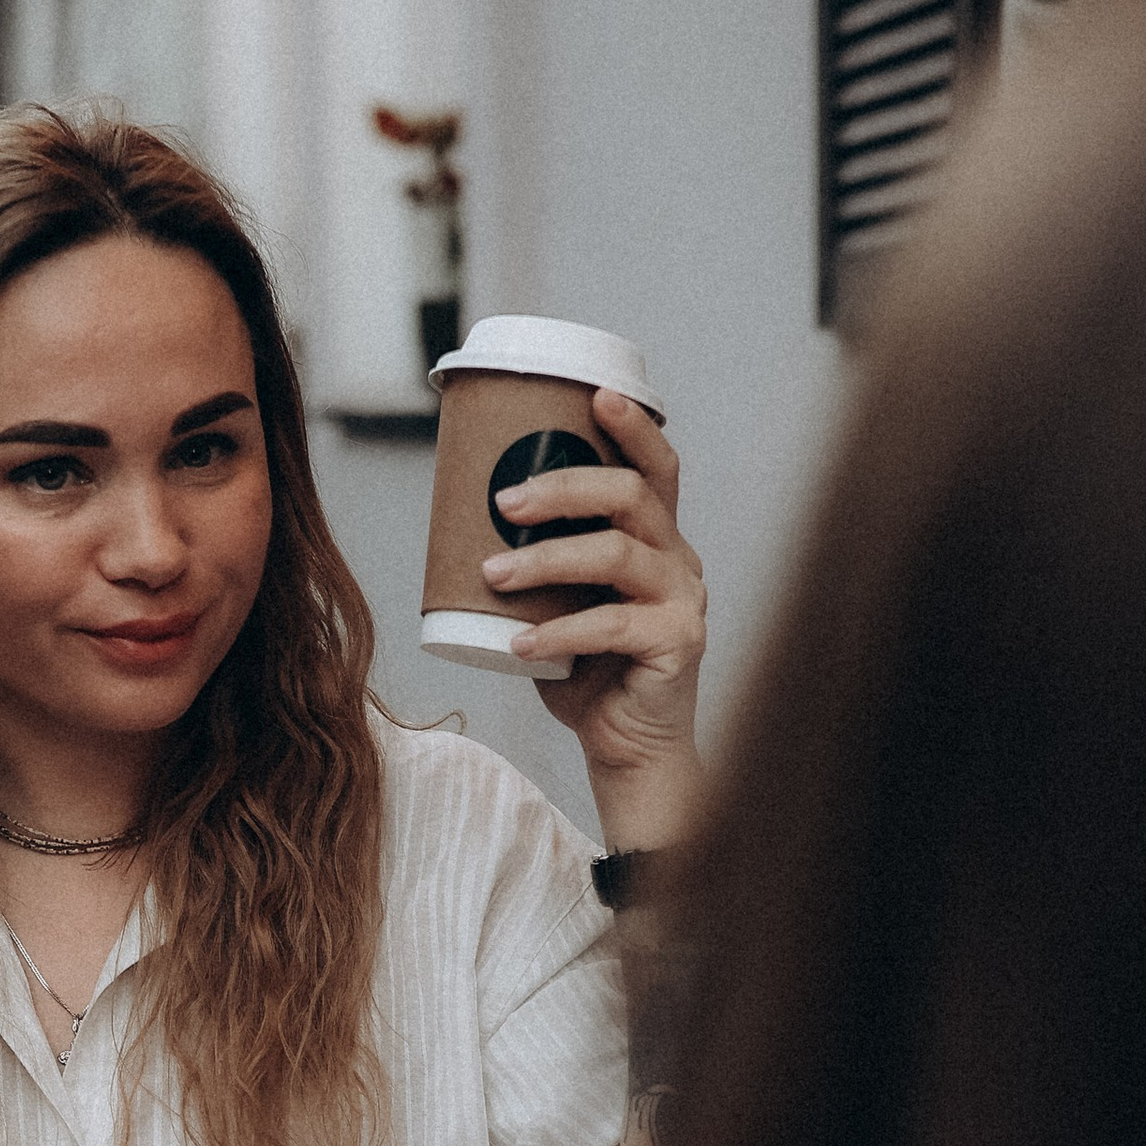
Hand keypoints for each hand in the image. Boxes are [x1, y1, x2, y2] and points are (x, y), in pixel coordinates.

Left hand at [479, 387, 707, 847]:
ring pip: (618, 554)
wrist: (625, 750)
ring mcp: (684, 601)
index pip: (656, 467)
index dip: (631, 427)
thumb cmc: (587, 675)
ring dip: (547, 559)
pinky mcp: (679, 644)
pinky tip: (518, 642)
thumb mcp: (559, 606)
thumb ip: (538, 567)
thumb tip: (461, 526)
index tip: (595, 396)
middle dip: (563, 488)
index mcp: (656, 540)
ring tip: (493, 572)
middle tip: (502, 500)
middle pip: (631, 496)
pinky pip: (613, 625)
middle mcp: (678, 560)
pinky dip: (558, 630)